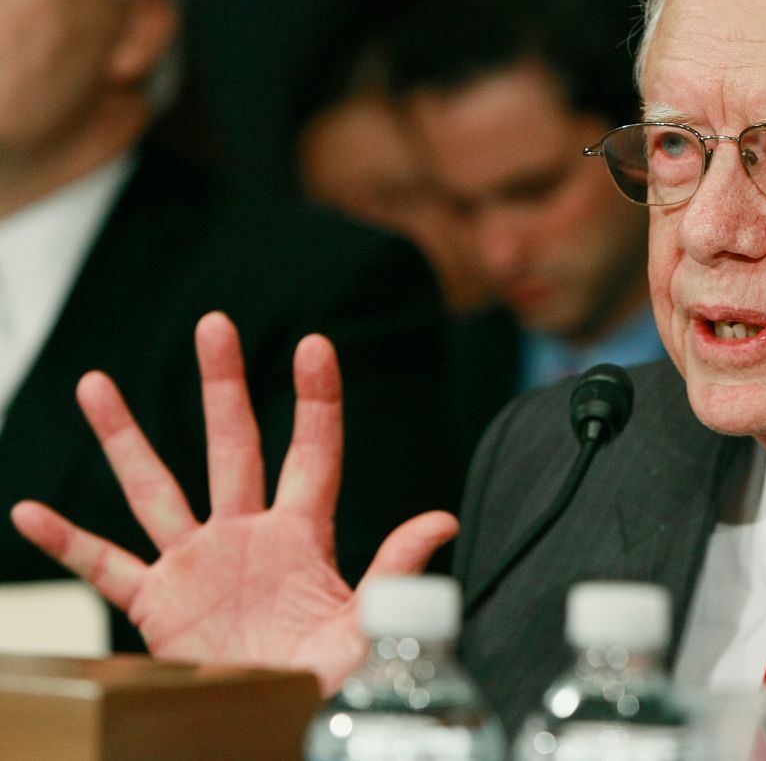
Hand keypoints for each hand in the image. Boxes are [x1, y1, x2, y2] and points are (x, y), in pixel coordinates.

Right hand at [9, 312, 457, 693]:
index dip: (315, 399)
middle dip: (223, 384)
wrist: (282, 721)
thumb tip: (443, 520)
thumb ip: (396, 567)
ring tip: (95, 384)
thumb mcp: (371, 621)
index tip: (315, 344)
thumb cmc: (334, 678)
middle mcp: (246, 535)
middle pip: (233, 444)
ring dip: (125, 438)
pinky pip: (105, 566)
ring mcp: (198, 565)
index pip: (313, 451)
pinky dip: (66, 543)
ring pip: (155, 487)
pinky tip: (28, 513)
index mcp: (302, 534)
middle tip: (214, 324)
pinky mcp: (159, 604)